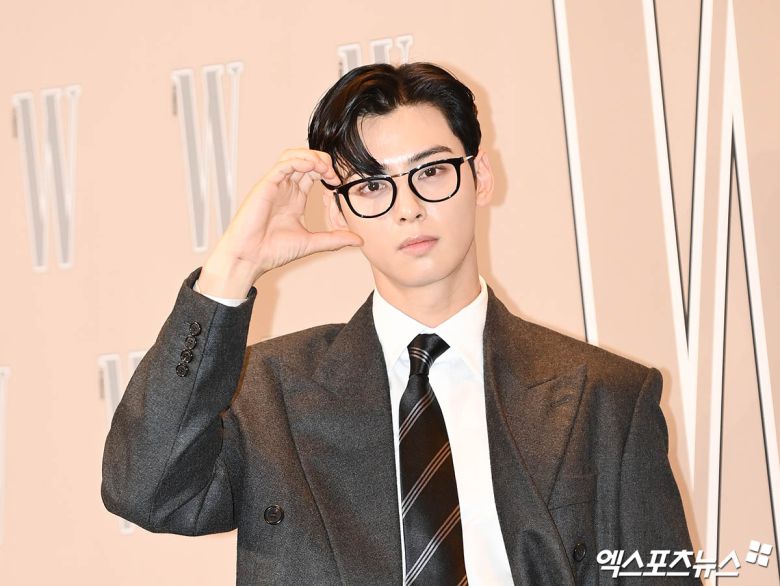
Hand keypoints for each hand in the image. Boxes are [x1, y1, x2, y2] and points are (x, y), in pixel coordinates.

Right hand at [198, 149, 361, 297]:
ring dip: (311, 157)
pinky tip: (311, 168)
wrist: (250, 258)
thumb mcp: (312, 243)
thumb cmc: (273, 251)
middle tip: (334, 173)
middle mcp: (285, 189)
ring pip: (293, 156)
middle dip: (323, 161)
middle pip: (304, 160)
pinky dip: (298, 161)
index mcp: (295, 198)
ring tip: (324, 168)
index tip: (339, 182)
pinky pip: (283, 164)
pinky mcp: (266, 186)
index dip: (328, 172)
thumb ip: (334, 239)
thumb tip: (358, 240)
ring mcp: (275, 185)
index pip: (313, 173)